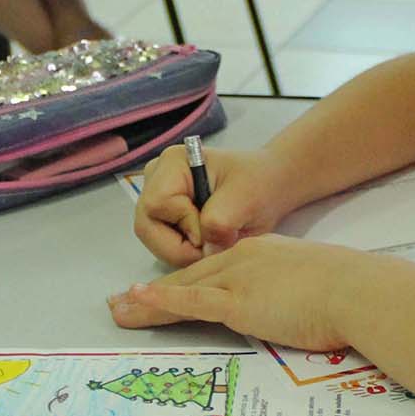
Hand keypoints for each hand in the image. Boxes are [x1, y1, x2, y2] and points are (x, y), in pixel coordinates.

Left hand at [108, 235, 365, 351]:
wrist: (356, 290)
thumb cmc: (347, 292)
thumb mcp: (314, 285)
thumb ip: (293, 294)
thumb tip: (292, 310)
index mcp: (260, 254)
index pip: (212, 270)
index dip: (183, 282)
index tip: (160, 290)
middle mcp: (242, 260)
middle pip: (188, 279)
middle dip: (152, 293)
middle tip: (122, 302)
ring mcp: (238, 279)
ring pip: (182, 290)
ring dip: (145, 304)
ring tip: (117, 312)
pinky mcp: (238, 302)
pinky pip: (192, 302)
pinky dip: (161, 302)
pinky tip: (137, 302)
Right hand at [132, 142, 292, 266]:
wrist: (267, 186)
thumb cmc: (258, 183)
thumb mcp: (246, 199)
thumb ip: (219, 221)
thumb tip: (203, 248)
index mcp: (173, 163)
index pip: (158, 205)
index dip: (185, 226)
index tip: (216, 231)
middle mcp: (157, 177)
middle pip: (146, 226)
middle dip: (180, 247)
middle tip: (212, 247)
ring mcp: (158, 198)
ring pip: (153, 239)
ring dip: (184, 251)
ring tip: (214, 242)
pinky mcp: (164, 217)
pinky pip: (162, 245)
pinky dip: (185, 252)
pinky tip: (207, 242)